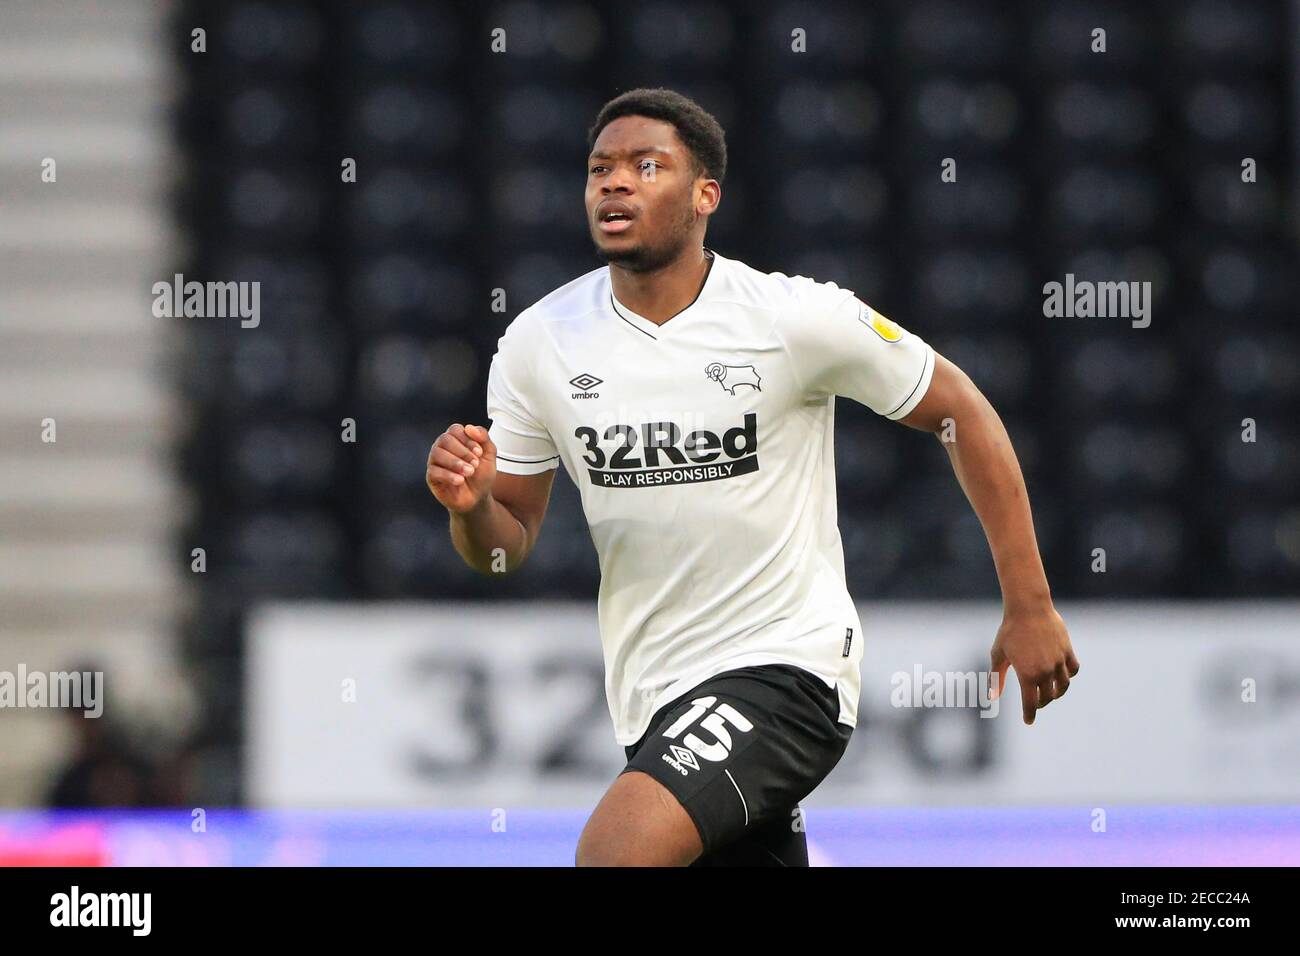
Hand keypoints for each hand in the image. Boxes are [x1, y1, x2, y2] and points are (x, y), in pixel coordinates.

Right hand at [427, 423, 496, 513]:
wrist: (478, 498)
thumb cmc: (481, 476)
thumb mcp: (489, 455)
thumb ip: (484, 438)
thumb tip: (470, 427)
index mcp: (456, 440)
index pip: (455, 429)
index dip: (467, 439)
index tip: (479, 453)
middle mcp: (443, 448)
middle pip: (445, 439)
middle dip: (463, 452)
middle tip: (475, 464)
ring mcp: (435, 462)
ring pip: (437, 453)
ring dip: (456, 463)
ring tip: (469, 472)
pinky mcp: (431, 477)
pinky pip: (434, 471)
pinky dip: (449, 475)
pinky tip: (460, 480)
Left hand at [988, 604, 1078, 724]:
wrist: (1029, 608)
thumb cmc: (1009, 631)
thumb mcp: (998, 655)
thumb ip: (997, 678)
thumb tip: (993, 697)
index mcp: (1027, 675)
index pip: (1030, 703)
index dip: (1029, 714)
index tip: (1028, 721)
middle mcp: (1046, 671)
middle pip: (1048, 696)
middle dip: (1041, 702)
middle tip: (1035, 702)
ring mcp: (1059, 661)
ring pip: (1063, 686)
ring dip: (1056, 692)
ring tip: (1049, 691)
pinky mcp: (1067, 651)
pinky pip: (1073, 670)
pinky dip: (1068, 675)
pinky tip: (1061, 675)